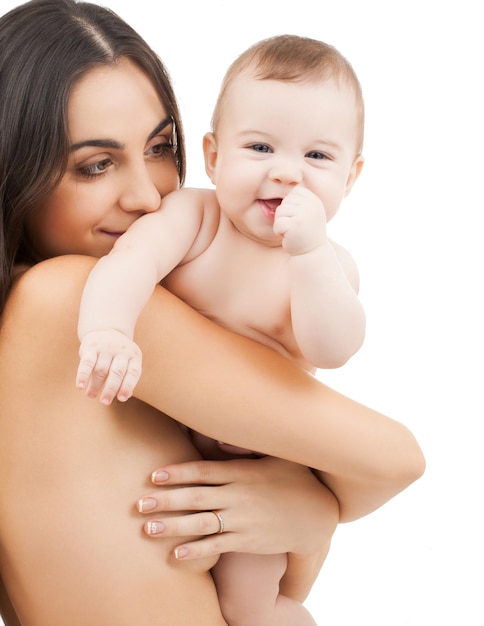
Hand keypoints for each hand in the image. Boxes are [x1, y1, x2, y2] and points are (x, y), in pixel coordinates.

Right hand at [76, 329, 141, 403]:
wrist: (106, 330)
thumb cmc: (119, 356)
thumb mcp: (128, 363)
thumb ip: (127, 379)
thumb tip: (125, 396)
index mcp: (134, 356)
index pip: (133, 373)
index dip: (127, 386)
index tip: (121, 399)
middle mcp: (121, 351)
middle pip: (116, 372)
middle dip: (110, 389)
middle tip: (105, 401)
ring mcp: (106, 348)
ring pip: (101, 370)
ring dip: (95, 385)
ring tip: (91, 395)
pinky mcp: (92, 347)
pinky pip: (87, 362)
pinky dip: (83, 375)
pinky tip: (80, 386)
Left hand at [136, 456, 338, 559]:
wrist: (315, 516)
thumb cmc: (293, 479)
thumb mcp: (275, 456)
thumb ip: (245, 447)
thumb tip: (217, 436)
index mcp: (242, 472)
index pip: (203, 471)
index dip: (177, 472)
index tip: (153, 475)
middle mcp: (239, 496)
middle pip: (195, 498)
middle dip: (165, 500)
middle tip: (138, 503)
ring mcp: (242, 520)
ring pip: (202, 523)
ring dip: (173, 526)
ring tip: (147, 529)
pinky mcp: (247, 541)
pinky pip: (218, 546)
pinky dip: (197, 551)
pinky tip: (175, 554)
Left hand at [273, 186, 327, 254]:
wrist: (312, 253)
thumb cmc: (305, 232)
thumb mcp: (305, 210)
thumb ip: (297, 199)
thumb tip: (277, 178)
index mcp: (312, 197)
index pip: (288, 195)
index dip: (289, 209)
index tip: (299, 219)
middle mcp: (310, 202)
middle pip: (283, 204)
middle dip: (285, 217)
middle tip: (296, 227)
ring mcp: (304, 213)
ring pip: (279, 213)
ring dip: (282, 225)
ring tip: (294, 231)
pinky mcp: (295, 224)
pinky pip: (277, 225)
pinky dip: (280, 233)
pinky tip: (291, 237)